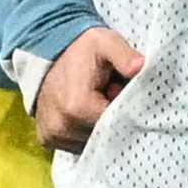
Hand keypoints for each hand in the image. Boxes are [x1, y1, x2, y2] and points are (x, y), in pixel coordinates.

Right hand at [32, 27, 141, 151]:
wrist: (50, 54)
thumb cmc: (83, 50)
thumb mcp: (106, 43)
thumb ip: (124, 56)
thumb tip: (140, 67)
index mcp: (77, 108)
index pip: (117, 124)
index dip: (123, 108)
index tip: (117, 90)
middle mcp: (61, 127)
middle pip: (105, 136)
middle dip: (112, 118)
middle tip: (107, 93)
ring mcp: (53, 136)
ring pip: (93, 143)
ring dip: (99, 126)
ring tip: (94, 101)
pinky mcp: (48, 139)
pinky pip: (77, 144)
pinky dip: (85, 131)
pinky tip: (83, 112)